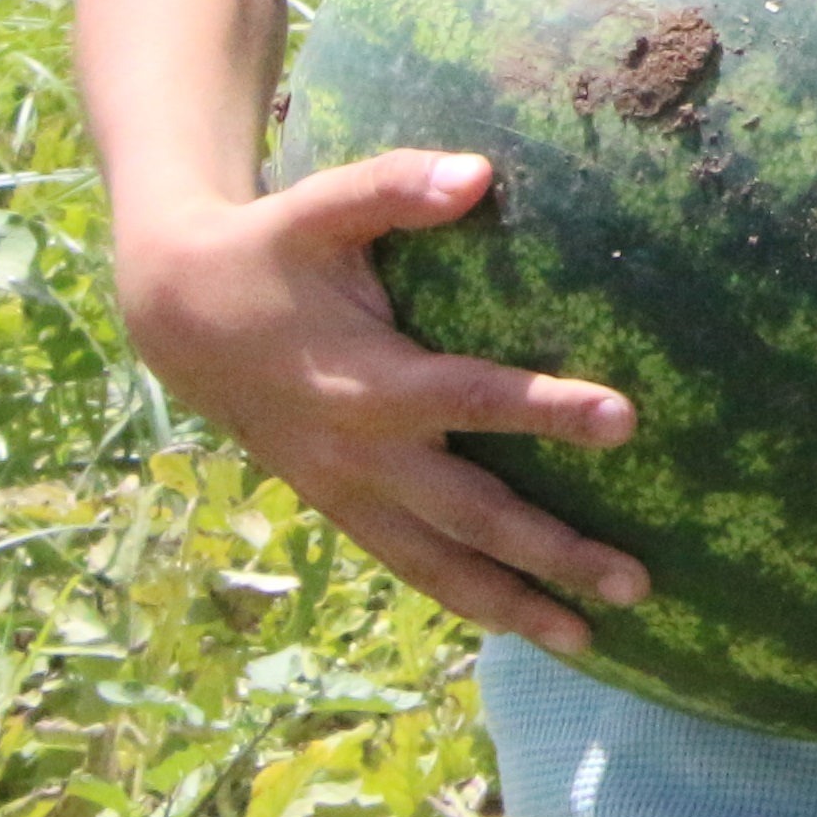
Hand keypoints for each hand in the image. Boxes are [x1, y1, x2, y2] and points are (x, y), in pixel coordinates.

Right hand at [111, 149, 646, 650]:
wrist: (179, 318)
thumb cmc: (269, 252)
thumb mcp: (320, 208)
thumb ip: (393, 187)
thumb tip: (477, 172)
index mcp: (370, 382)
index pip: (473, 400)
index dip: (547, 411)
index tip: (626, 420)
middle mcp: (362, 455)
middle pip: (472, 516)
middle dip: (554, 554)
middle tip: (637, 584)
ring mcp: (349, 494)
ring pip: (439, 568)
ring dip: (515, 608)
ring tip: (590, 644)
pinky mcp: (341, 511)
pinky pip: (409, 569)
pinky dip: (465, 602)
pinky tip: (522, 625)